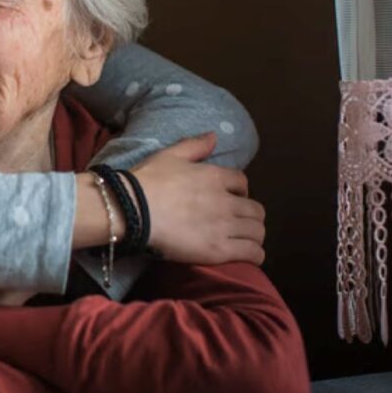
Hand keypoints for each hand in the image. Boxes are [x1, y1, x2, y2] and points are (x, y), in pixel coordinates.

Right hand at [131, 132, 266, 264]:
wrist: (133, 210)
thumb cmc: (147, 181)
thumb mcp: (169, 155)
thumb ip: (194, 145)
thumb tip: (214, 136)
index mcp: (215, 177)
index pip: (242, 182)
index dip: (240, 191)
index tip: (231, 198)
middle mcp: (226, 200)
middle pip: (256, 210)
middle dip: (250, 215)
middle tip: (238, 222)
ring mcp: (224, 226)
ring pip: (258, 231)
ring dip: (254, 235)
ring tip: (244, 240)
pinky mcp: (220, 249)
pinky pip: (253, 253)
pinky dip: (255, 255)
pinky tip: (248, 256)